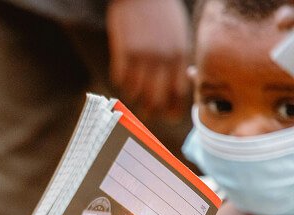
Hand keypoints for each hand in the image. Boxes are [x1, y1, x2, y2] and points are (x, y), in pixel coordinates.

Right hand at [106, 0, 190, 119]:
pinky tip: (121, 77)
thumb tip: (176, 87)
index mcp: (180, 55)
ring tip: (132, 94)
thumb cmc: (162, 14)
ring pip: (135, 91)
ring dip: (132, 96)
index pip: (179, 93)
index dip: (173, 109)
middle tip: (146, 116)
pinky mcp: (123, 51)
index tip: (167, 116)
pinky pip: (119, 78)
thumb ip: (178, 60)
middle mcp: (163, 58)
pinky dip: (119, 81)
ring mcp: (142, 55)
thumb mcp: (179, 36)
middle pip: (156, 98)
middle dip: (151, 112)